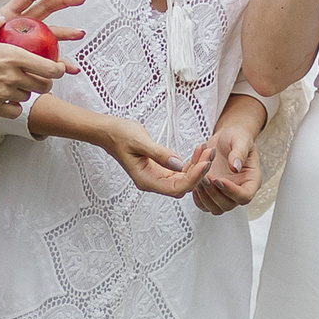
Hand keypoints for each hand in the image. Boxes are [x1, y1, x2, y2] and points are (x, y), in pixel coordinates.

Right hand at [0, 0, 85, 113]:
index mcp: (12, 55)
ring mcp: (2, 94)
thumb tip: (2, 19)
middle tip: (40, 79)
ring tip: (17, 86)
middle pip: (43, 85)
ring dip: (27, 92)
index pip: (49, 68)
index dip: (58, 70)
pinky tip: (7, 100)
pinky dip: (14, 107)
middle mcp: (11, 76)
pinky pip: (14, 111)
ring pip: (28, 97)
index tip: (59, 68)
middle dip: (45, 82)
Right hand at [94, 116, 214, 199]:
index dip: (193, 178)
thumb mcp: (140, 142)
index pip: (176, 187)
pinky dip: (190, 162)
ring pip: (183, 178)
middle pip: (183, 185)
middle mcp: (152, 182)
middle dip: (199, 172)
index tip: (205, 163)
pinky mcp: (159, 169)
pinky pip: (179, 171)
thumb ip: (160, 154)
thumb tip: (178, 164)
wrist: (108, 131)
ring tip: (206, 150)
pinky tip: (197, 151)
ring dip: (196, 166)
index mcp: (146, 180)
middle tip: (210, 154)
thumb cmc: (120, 135)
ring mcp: (156, 176)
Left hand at [193, 97, 266, 214]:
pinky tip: (194, 181)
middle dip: (214, 193)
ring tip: (198, 178)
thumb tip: (236, 166)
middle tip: (205, 178)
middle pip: (228, 205)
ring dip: (204, 196)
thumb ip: (239, 152)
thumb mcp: (241, 140)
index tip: (220, 180)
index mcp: (250, 181)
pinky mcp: (211, 193)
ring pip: (214, 208)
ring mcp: (223, 193)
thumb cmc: (236, 138)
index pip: (245, 196)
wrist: (225, 137)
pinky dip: (196, 195)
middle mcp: (238, 190)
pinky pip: (203, 203)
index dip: (232, 192)